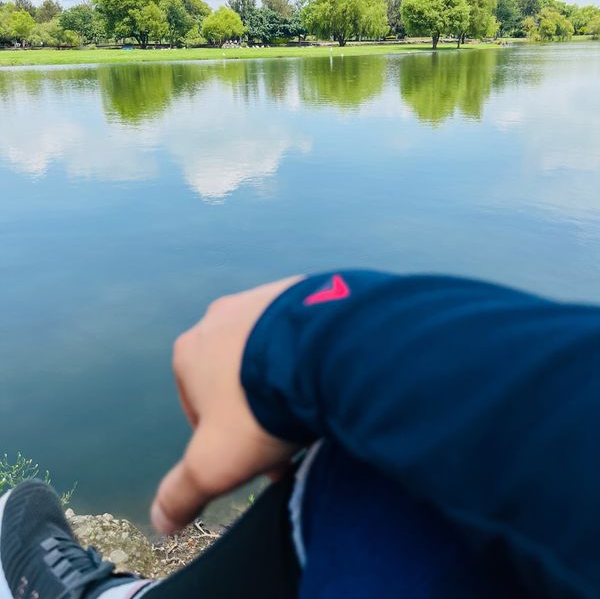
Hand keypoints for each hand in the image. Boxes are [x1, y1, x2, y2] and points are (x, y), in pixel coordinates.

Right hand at [151, 276, 303, 533]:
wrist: (321, 351)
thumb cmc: (259, 406)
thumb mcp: (214, 463)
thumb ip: (182, 492)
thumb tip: (160, 521)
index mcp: (190, 352)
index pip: (199, 410)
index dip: (226, 444)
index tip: (257, 464)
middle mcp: (220, 318)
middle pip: (235, 380)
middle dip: (257, 414)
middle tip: (288, 442)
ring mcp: (261, 299)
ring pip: (267, 353)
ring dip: (282, 382)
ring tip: (312, 411)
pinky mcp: (301, 290)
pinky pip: (300, 331)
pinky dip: (308, 355)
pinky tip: (327, 379)